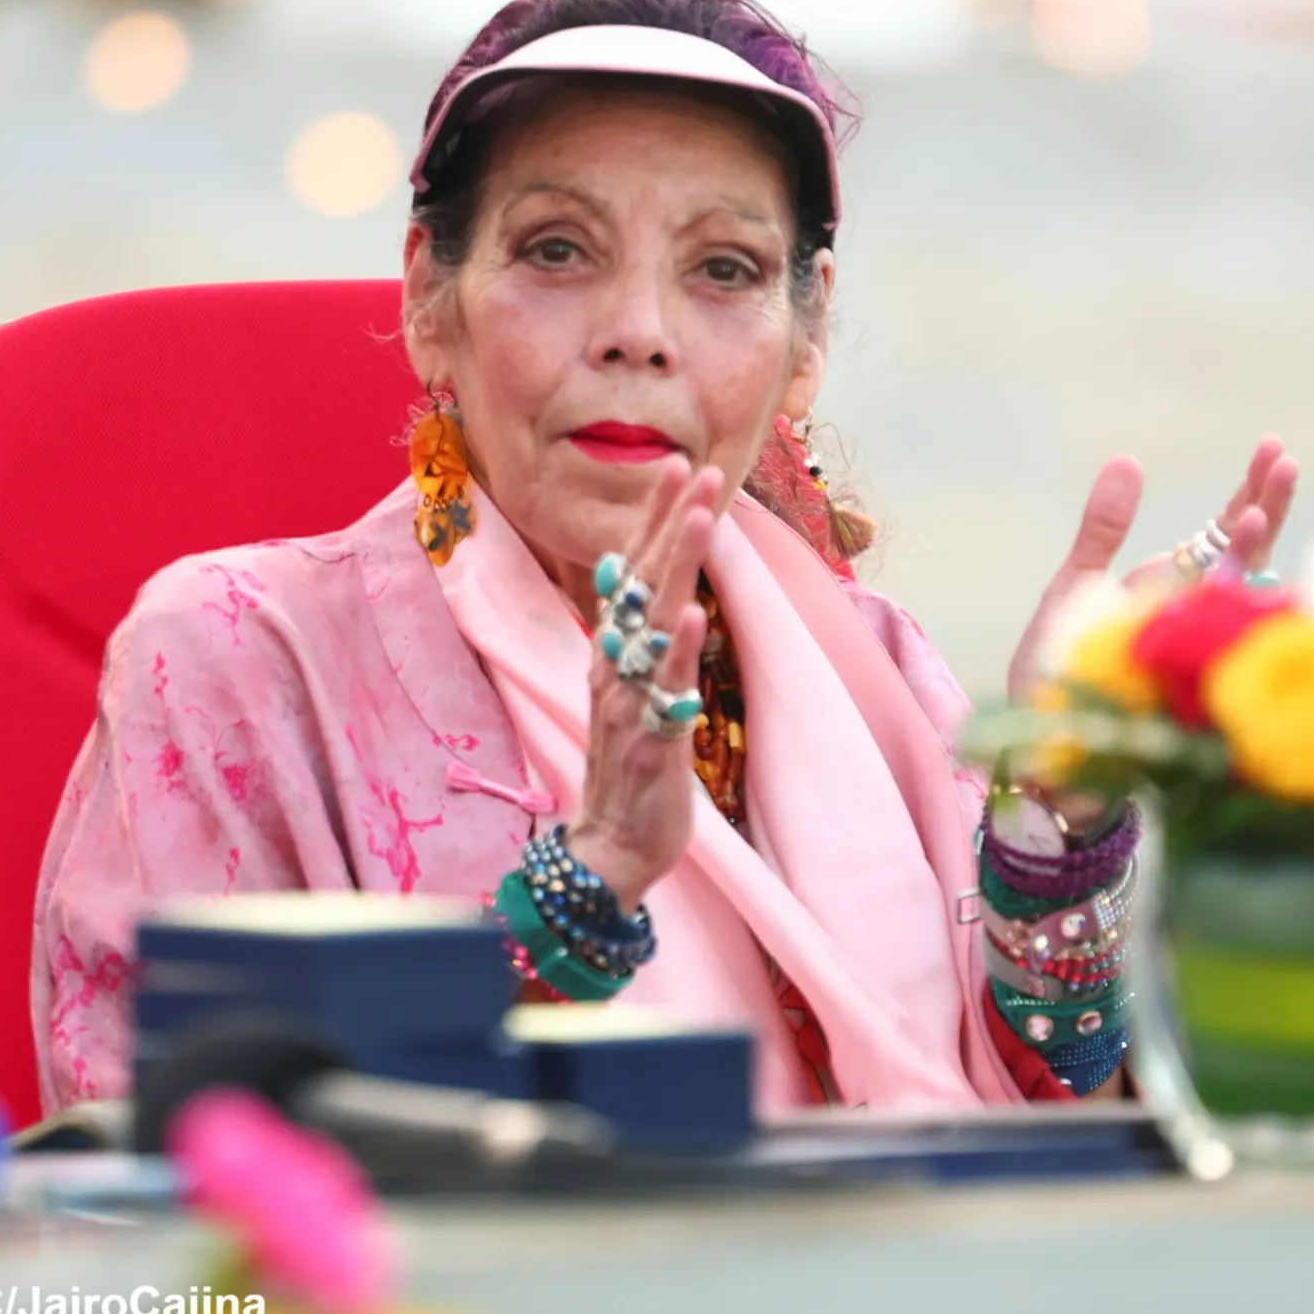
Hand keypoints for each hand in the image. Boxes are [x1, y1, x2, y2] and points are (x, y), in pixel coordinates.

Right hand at [568, 457, 721, 911]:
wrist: (613, 847)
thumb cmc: (630, 766)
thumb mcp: (631, 690)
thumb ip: (638, 639)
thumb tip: (643, 581)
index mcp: (613, 652)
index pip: (631, 570)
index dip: (653, 518)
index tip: (676, 466)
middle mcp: (615, 667)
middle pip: (642, 582)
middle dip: (670, 522)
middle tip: (695, 467)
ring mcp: (629, 703)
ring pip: (654, 624)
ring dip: (676, 567)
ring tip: (700, 518)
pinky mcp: (649, 743)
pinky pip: (665, 692)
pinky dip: (680, 654)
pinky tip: (694, 617)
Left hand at [1007, 435, 1299, 704]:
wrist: (1036, 738)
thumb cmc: (1059, 663)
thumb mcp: (1077, 583)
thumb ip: (1103, 528)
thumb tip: (1129, 460)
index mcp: (1173, 587)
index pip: (1226, 534)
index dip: (1253, 492)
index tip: (1272, 446)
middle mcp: (1192, 615)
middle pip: (1247, 556)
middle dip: (1267, 509)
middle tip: (1284, 460)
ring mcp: (1186, 649)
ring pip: (1238, 600)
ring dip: (1249, 558)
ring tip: (1255, 514)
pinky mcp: (1170, 683)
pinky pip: (1209, 650)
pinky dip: (1216, 621)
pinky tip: (1229, 585)